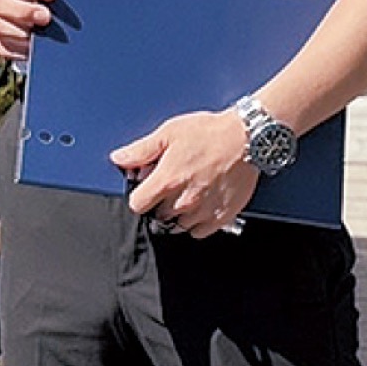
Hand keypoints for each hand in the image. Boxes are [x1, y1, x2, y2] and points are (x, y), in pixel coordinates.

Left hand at [110, 108, 258, 237]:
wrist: (247, 139)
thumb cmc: (209, 133)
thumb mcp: (168, 133)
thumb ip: (141, 150)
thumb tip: (119, 159)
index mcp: (167, 180)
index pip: (138, 204)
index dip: (138, 195)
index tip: (145, 188)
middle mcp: (185, 200)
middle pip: (158, 215)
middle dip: (159, 201)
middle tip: (170, 183)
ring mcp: (204, 211)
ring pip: (179, 225)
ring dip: (178, 213)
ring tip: (187, 191)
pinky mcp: (223, 217)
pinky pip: (200, 232)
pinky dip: (196, 222)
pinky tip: (199, 203)